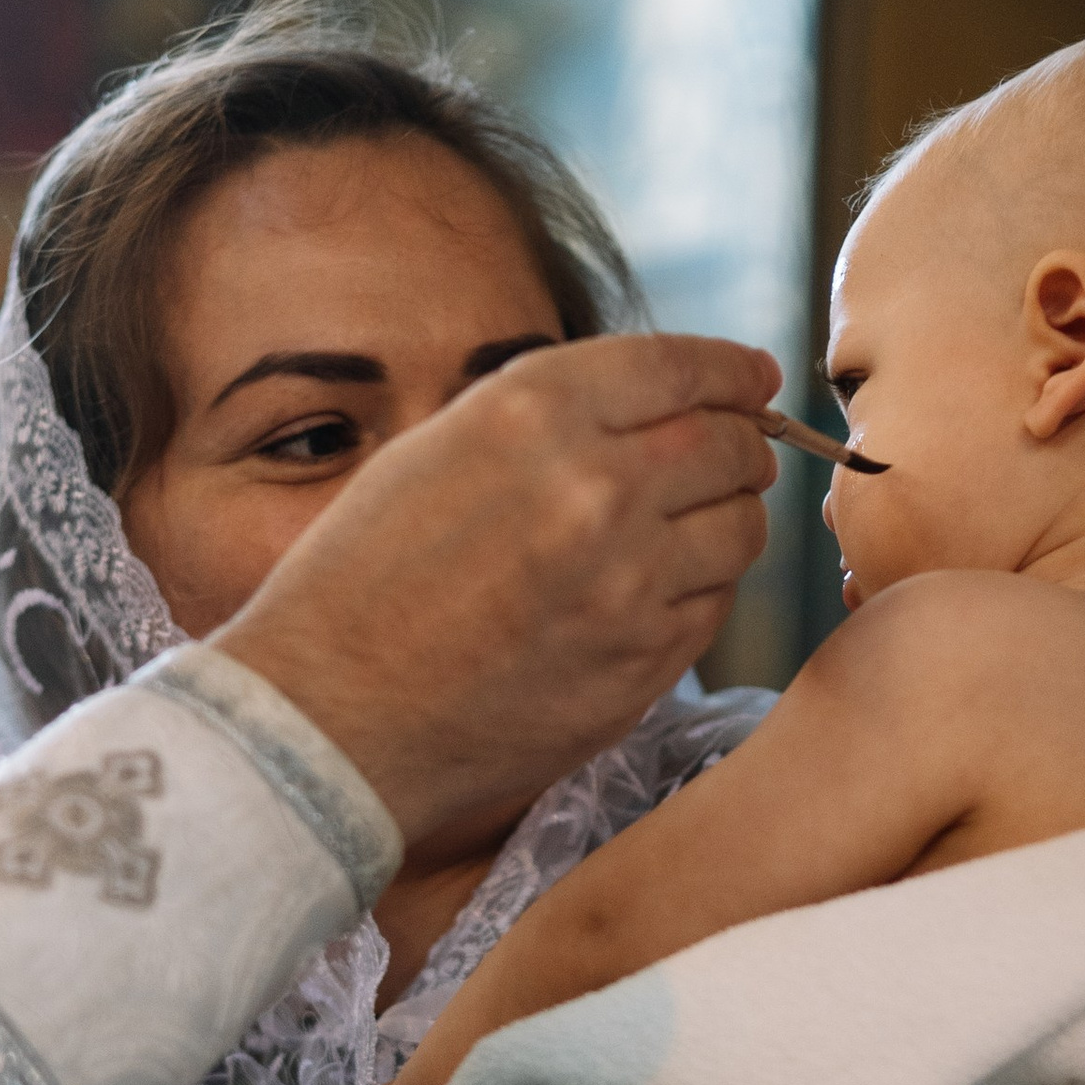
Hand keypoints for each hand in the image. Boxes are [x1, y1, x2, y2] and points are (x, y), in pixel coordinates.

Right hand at [216, 330, 778, 849]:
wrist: (330, 717)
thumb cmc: (360, 582)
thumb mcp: (435, 452)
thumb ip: (547, 419)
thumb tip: (656, 404)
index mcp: (532, 412)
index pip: (681, 367)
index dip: (731, 369)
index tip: (755, 377)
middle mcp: (595, 486)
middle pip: (729, 444)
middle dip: (743, 443)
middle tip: (740, 455)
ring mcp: (629, 583)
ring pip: (740, 529)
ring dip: (729, 521)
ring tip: (692, 530)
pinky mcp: (644, 664)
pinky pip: (713, 608)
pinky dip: (700, 593)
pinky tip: (651, 597)